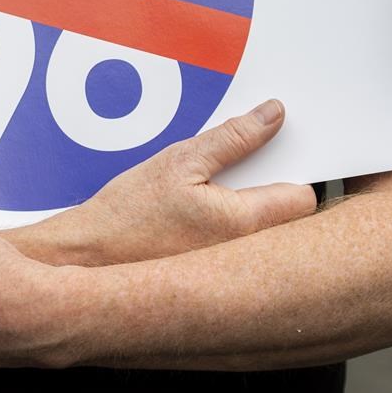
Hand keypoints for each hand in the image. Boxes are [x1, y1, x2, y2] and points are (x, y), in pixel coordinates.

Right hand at [29, 99, 316, 264]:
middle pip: (289, 215)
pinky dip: (231, 223)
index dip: (295, 169)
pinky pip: (240, 243)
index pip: (303, 196)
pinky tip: (200, 212)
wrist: (87, 258)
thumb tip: (271, 116)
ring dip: (253, 204)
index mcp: (244, 222)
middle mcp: (245, 253)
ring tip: (215, 187)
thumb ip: (232, 138)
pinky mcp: (213, 276)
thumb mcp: (178, 161)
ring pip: (264, 230)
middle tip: (247, 164)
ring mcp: (229, 269)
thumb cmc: (126, 218)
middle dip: (276, 185)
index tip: (278, 150)